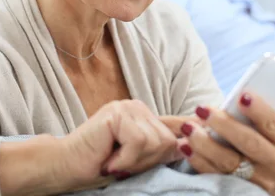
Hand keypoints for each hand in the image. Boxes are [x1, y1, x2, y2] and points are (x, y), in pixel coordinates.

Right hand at [51, 100, 183, 190]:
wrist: (65, 167)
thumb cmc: (100, 165)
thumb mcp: (138, 160)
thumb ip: (161, 149)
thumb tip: (192, 140)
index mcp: (145, 117)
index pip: (176, 123)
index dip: (194, 126)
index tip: (210, 124)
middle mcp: (138, 107)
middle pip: (168, 140)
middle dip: (147, 161)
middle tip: (121, 164)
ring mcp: (127, 107)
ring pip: (155, 142)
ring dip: (134, 161)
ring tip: (114, 160)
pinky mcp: (117, 113)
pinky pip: (139, 142)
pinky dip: (125, 158)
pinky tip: (109, 158)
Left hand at [179, 88, 274, 195]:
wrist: (267, 186)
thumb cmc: (271, 146)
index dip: (259, 110)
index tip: (242, 95)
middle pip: (250, 143)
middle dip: (225, 125)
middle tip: (203, 109)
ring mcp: (257, 182)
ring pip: (229, 162)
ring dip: (205, 144)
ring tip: (188, 127)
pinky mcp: (236, 191)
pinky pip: (214, 175)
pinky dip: (197, 160)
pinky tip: (184, 146)